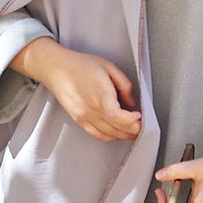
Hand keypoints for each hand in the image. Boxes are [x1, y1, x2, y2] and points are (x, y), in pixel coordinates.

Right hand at [21, 38, 141, 141]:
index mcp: (100, 93)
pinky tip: (119, 133)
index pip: (117, 116)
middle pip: (116, 129)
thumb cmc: (82, 65)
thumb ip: (124, 85)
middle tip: (145, 126)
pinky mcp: (79, 120)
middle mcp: (91, 108)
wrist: (56, 69)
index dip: (131, 121)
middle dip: (133, 131)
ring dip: (124, 136)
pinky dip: (111, 137)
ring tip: (135, 130)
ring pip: (108, 135)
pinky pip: (97, 135)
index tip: (140, 116)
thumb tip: (132, 103)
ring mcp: (83, 116)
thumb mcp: (109, 67)